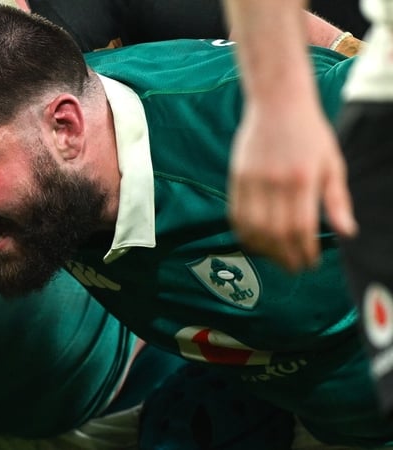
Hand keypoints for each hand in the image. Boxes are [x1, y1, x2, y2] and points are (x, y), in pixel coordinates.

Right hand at [228, 103, 356, 270]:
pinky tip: (254, 241)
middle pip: (275, 233)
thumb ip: (337, 200)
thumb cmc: (309, 133)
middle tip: (293, 267)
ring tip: (275, 258)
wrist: (277, 103)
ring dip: (263, 249)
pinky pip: (235, 214)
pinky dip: (243, 233)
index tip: (310, 263)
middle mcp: (275, 182)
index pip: (301, 228)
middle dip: (285, 256)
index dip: (305, 251)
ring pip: (253, 227)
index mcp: (302, 180)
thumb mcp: (332, 163)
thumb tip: (347, 232)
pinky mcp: (237, 177)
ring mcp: (252, 180)